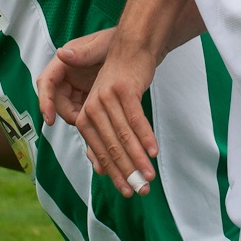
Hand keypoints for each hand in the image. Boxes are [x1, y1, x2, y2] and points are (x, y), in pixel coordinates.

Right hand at [38, 28, 115, 126]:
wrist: (133, 50)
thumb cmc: (116, 42)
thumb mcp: (101, 45)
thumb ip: (82, 52)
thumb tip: (60, 53)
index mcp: (64, 61)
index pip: (47, 82)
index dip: (45, 101)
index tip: (49, 118)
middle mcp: (66, 75)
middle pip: (56, 100)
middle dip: (65, 113)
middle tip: (81, 122)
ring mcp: (75, 86)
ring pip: (68, 108)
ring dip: (78, 117)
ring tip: (96, 120)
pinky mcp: (85, 95)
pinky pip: (81, 111)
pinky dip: (88, 118)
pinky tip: (101, 120)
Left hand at [75, 35, 159, 197]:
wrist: (131, 49)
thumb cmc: (120, 82)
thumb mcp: (106, 108)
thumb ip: (103, 136)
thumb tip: (98, 169)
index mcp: (86, 114)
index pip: (98, 150)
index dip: (112, 172)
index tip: (125, 190)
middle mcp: (92, 106)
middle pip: (111, 146)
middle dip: (126, 172)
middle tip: (140, 192)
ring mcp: (107, 97)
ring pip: (124, 135)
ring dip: (138, 159)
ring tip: (149, 177)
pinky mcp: (123, 89)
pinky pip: (136, 118)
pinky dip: (145, 137)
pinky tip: (154, 152)